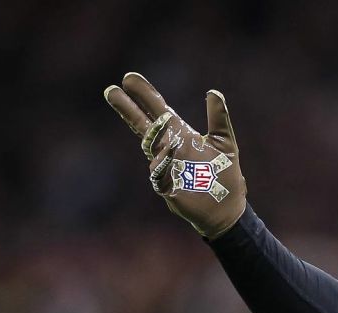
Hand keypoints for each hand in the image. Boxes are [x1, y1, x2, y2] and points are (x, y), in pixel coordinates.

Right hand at [104, 72, 246, 237]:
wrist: (226, 207)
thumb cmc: (225, 175)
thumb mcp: (225, 142)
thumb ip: (218, 118)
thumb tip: (214, 92)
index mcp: (181, 134)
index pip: (158, 111)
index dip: (145, 95)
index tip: (129, 78)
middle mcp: (168, 148)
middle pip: (144, 125)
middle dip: (128, 108)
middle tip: (111, 90)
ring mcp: (165, 167)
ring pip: (151, 148)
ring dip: (153, 135)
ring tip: (160, 122)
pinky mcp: (167, 187)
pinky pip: (158, 174)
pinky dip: (161, 163)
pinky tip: (167, 152)